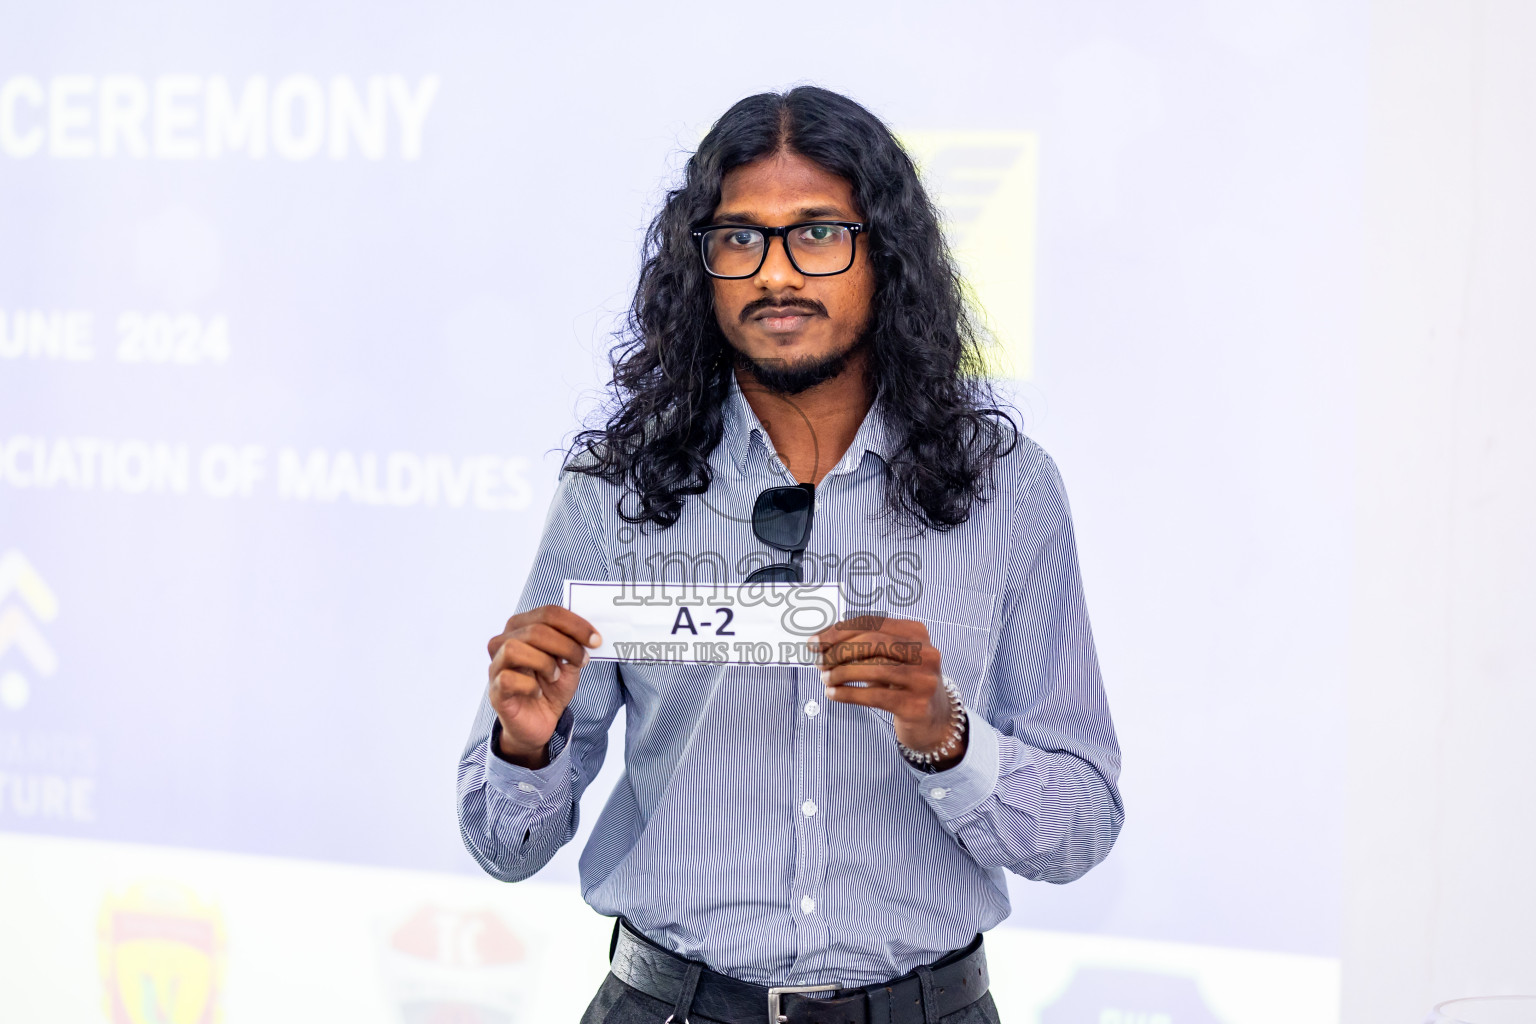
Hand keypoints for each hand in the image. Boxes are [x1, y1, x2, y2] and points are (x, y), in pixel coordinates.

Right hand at [486, 606, 601, 768]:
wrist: (540, 721)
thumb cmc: (551, 687)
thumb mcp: (569, 663)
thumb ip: (574, 645)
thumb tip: (587, 634)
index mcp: (522, 627)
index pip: (548, 613)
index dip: (575, 624)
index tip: (596, 640)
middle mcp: (504, 641)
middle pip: (535, 629)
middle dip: (566, 645)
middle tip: (581, 660)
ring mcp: (496, 665)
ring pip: (515, 648)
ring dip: (544, 662)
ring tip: (555, 676)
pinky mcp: (495, 690)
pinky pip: (508, 679)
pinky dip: (530, 685)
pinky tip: (538, 692)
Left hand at [816, 615, 964, 769]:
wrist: (933, 720)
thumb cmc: (902, 684)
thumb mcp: (889, 659)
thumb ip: (861, 648)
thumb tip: (821, 646)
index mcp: (916, 632)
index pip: (872, 623)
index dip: (839, 631)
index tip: (815, 641)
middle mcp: (925, 652)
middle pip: (874, 641)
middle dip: (839, 650)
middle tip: (819, 661)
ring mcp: (923, 679)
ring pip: (874, 668)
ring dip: (841, 673)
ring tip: (826, 678)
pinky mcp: (916, 705)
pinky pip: (875, 695)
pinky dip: (848, 693)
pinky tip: (834, 693)